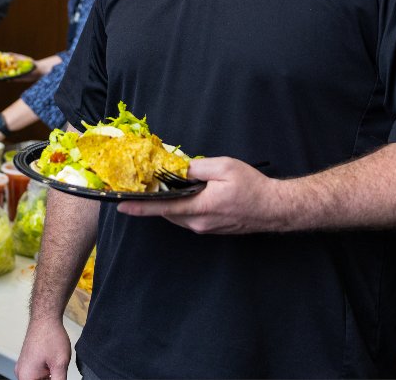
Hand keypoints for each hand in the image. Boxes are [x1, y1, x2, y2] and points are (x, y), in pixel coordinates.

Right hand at [15, 316, 72, 379]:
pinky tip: (55, 364)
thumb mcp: (60, 365)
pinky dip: (47, 373)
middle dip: (51, 379)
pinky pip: (36, 373)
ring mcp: (23, 366)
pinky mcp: (27, 361)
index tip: (57, 376)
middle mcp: (21, 373)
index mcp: (26, 377)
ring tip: (57, 365)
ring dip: (50, 377)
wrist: (45, 317)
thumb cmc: (50, 336)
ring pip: (39, 379)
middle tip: (58, 369)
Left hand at [117, 156, 279, 233]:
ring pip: (177, 214)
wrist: (274, 208)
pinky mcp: (210, 228)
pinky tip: (184, 193)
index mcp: (200, 207)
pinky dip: (181, 206)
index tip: (121, 206)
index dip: (140, 207)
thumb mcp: (223, 167)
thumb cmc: (252, 187)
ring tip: (163, 186)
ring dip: (168, 202)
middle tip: (142, 184)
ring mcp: (205, 228)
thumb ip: (196, 168)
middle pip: (167, 210)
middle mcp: (199, 223)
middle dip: (153, 199)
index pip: (162, 208)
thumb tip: (176, 170)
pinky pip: (187, 217)